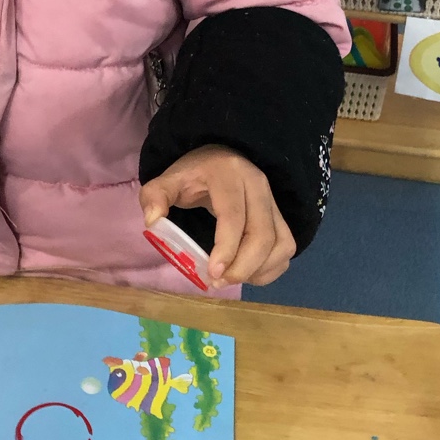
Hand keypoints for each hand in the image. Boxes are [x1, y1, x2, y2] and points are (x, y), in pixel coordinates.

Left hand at [140, 145, 294, 287]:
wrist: (221, 157)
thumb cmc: (193, 174)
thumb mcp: (169, 180)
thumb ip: (154, 196)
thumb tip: (153, 221)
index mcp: (228, 174)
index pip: (234, 215)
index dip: (226, 248)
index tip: (212, 273)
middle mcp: (258, 185)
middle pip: (263, 234)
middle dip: (243, 267)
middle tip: (218, 282)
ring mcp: (274, 200)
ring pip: (281, 243)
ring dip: (259, 270)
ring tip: (231, 279)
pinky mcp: (281, 215)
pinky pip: (286, 247)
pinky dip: (271, 268)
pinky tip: (247, 274)